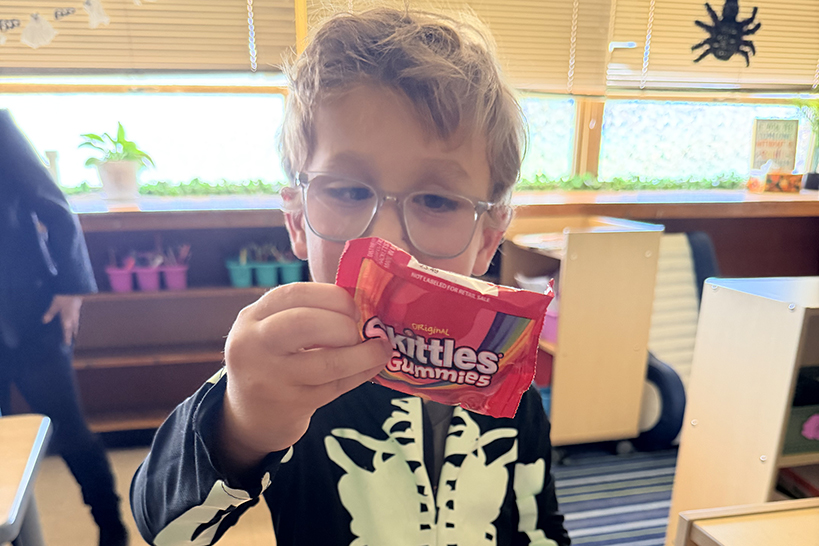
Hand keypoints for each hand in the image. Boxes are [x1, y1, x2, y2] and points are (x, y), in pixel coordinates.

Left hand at [42, 295, 82, 344]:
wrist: (76, 287)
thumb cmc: (65, 295)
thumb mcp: (55, 303)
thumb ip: (50, 312)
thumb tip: (44, 321)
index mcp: (68, 317)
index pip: (67, 329)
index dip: (67, 336)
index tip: (67, 344)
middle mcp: (73, 316)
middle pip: (73, 327)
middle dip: (72, 334)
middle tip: (72, 341)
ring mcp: (77, 312)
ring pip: (77, 323)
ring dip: (75, 328)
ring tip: (75, 333)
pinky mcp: (78, 307)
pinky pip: (77, 317)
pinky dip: (76, 322)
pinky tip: (76, 322)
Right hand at [218, 283, 391, 473]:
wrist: (252, 416)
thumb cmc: (274, 361)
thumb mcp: (272, 330)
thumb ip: (306, 312)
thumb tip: (363, 302)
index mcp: (252, 317)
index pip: (294, 294)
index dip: (332, 296)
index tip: (352, 307)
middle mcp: (254, 345)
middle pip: (304, 323)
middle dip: (343, 325)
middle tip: (358, 331)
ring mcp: (271, 379)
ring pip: (328, 363)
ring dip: (364, 354)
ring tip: (379, 349)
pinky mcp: (292, 405)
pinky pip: (336, 386)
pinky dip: (362, 373)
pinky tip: (372, 366)